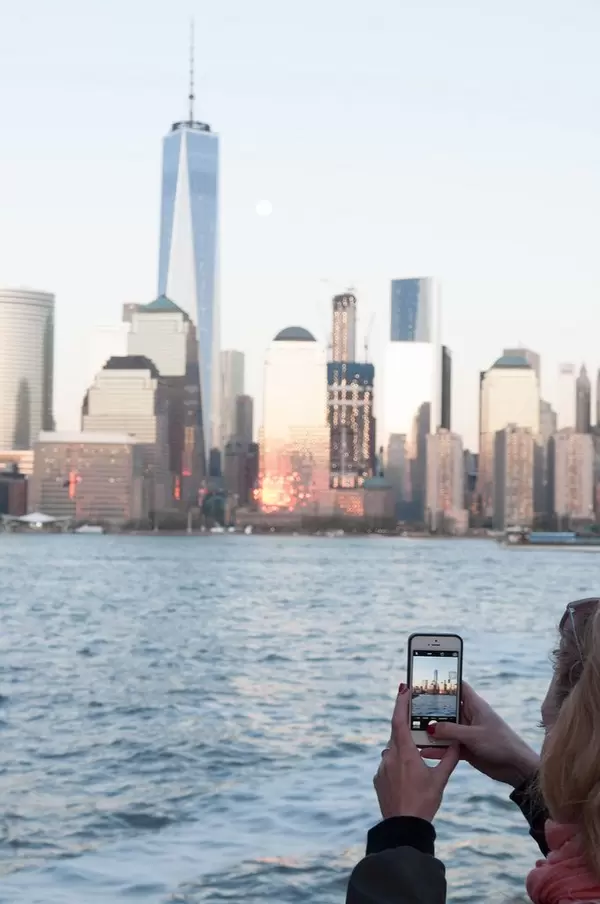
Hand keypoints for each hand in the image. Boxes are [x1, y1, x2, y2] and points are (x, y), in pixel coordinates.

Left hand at [374, 685, 459, 821]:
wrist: (404, 828)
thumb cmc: (424, 802)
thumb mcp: (440, 780)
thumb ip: (449, 759)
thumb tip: (457, 743)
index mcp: (405, 753)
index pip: (399, 721)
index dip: (401, 703)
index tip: (404, 689)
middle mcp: (390, 756)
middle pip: (396, 734)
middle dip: (406, 727)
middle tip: (416, 720)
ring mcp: (382, 768)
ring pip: (392, 750)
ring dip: (403, 748)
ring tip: (417, 754)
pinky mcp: (378, 779)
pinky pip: (388, 764)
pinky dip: (397, 763)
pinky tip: (408, 775)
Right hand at [424, 682, 538, 787]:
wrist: (516, 768)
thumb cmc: (500, 744)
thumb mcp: (474, 735)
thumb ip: (451, 730)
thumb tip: (430, 727)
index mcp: (474, 705)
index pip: (458, 686)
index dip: (444, 682)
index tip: (425, 681)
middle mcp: (469, 716)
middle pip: (446, 708)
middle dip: (431, 709)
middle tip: (410, 709)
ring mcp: (466, 732)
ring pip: (445, 728)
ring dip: (432, 731)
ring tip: (413, 731)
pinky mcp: (466, 748)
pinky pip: (448, 746)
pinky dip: (438, 749)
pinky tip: (424, 751)